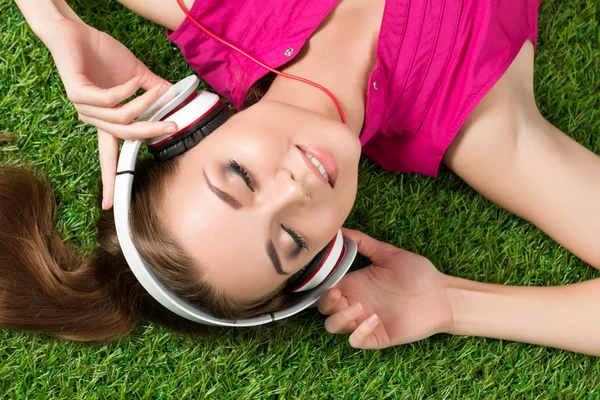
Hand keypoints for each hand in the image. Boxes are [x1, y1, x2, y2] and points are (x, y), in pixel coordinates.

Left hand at [45, 19, 177, 208]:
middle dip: (151, 133)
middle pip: (125, 138)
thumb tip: (180, 96)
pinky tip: (135, 79)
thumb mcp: (137, 75)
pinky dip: (128, 90)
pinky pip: (110, 100)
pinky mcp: (77, 93)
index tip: (109, 206)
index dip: (110, 181)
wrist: (75, 32)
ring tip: (159, 90)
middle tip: (174, 124)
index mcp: (106, 121)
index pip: (109, 157)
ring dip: (145, 103)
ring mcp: (84, 107)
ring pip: (121, 119)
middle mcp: (93, 119)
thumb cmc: (103, 54)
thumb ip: (155, 90)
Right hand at [317, 229, 452, 348]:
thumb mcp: (388, 253)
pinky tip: (375, 319)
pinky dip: (359, 332)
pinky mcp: (378, 336)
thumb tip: (342, 229)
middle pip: (323, 309)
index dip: (319, 286)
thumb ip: (364, 242)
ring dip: (340, 318)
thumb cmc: (417, 273)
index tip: (324, 278)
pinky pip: (356, 341)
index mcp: (354, 283)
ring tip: (359, 307)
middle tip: (339, 294)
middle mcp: (355, 302)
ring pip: (334, 327)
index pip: (324, 287)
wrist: (442, 294)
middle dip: (325, 302)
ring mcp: (364, 320)